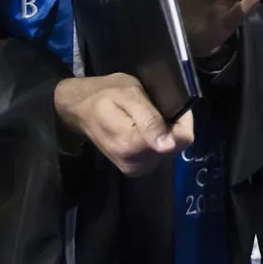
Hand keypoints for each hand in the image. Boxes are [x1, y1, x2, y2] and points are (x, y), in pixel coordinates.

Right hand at [53, 74, 194, 176]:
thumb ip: (149, 119)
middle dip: (172, 126)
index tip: (173, 104)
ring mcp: (135, 168)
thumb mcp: (128, 95)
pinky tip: (145, 126)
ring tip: (148, 115)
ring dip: (165, 133)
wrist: (79, 109)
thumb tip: (167, 145)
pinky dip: (157, 139)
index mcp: (134, 146)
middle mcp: (136, 164)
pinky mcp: (134, 168)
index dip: (183, 120)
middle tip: (155, 107)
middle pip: (176, 147)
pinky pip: (159, 153)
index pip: (180, 141)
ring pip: (169, 151)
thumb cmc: (103, 95)